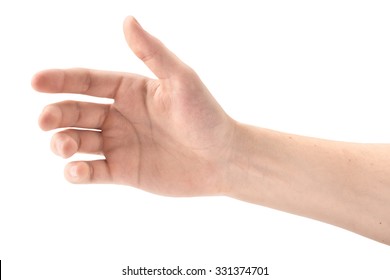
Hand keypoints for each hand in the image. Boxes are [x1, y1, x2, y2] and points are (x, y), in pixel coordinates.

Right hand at [32, 16, 236, 196]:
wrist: (223, 159)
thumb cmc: (206, 116)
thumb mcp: (181, 80)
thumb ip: (152, 53)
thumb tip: (127, 19)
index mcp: (129, 90)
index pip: (86, 81)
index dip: (59, 79)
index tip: (35, 81)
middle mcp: (120, 116)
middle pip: (75, 111)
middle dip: (56, 114)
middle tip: (45, 121)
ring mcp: (120, 145)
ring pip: (77, 142)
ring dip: (62, 143)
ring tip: (64, 145)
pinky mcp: (124, 171)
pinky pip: (92, 172)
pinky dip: (78, 173)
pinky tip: (77, 171)